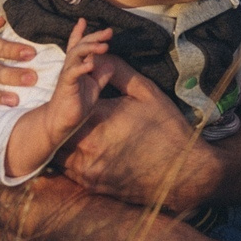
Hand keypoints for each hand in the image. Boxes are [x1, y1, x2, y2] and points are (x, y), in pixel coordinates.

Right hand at [33, 20, 114, 143]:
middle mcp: (71, 67)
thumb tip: (110, 62)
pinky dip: (82, 67)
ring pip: (76, 55)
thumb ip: (101, 75)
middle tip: (108, 31)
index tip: (83, 20)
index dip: (80, 33)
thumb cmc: (76, 104)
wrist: (61, 122)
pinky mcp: (66, 86)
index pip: (77, 45)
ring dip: (89, 48)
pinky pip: (73, 73)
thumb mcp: (93, 88)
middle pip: (80, 46)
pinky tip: (91, 64)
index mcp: (77, 66)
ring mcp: (68, 75)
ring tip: (104, 45)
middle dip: (93, 36)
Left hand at [55, 57, 220, 209]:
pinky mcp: (90, 184)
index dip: (68, 94)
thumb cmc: (167, 128)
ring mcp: (86, 169)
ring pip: (58, 149)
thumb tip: (98, 55)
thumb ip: (117, 70)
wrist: (182, 172)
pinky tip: (85, 148)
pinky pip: (67, 168)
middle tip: (69, 110)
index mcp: (97, 120)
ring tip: (75, 129)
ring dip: (64, 138)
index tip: (72, 90)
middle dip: (62, 117)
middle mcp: (86, 147)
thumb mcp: (146, 92)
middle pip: (58, 128)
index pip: (67, 100)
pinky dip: (71, 156)